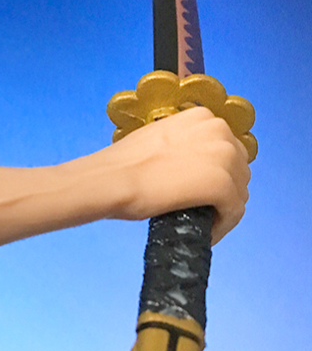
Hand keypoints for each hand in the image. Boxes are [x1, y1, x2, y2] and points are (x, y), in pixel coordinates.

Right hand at [101, 106, 250, 242]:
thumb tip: (190, 165)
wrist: (112, 178)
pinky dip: (221, 226)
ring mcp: (224, 158)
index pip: (225, 149)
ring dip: (223, 209)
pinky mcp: (224, 187)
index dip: (216, 171)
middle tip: (203, 208)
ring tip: (202, 222)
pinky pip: (233, 213)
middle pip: (237, 169)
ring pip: (238, 192)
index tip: (201, 188)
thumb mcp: (157, 137)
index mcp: (202, 117)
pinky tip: (205, 233)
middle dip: (224, 190)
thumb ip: (181, 145)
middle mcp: (220, 131)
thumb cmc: (122, 163)